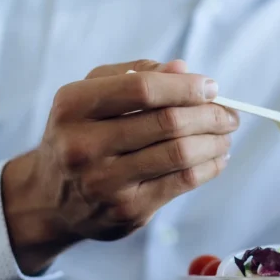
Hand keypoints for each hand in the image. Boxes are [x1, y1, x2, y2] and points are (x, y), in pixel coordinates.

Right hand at [1, 59, 238, 273]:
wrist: (49, 198)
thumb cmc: (80, 135)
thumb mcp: (92, 96)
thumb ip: (134, 75)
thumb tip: (184, 70)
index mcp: (73, 105)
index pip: (142, 89)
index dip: (185, 86)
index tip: (212, 87)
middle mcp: (84, 145)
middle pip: (167, 122)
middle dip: (210, 114)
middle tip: (230, 114)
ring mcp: (105, 181)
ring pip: (180, 154)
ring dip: (215, 141)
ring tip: (226, 134)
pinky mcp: (127, 210)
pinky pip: (182, 182)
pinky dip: (210, 167)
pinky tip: (217, 158)